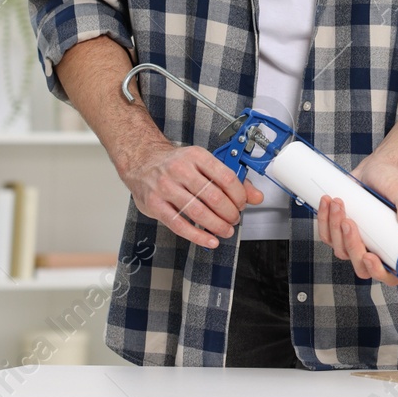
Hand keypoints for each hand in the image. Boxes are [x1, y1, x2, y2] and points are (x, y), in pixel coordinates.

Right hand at [120, 139, 263, 249]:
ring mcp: (166, 188)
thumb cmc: (175, 164)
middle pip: (214, 197)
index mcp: (196, 156)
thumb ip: (230, 179)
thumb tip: (256, 197)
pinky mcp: (155, 205)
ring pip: (198, 212)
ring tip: (225, 230)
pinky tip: (210, 240)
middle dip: (230, 213)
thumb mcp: (203, 163)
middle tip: (234, 219)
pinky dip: (198, 236)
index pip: (226, 178)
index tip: (242, 204)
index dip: (239, 195)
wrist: (142, 162)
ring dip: (217, 225)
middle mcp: (180, 170)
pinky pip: (179, 225)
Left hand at [317, 156, 397, 287]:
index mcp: (394, 249)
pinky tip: (327, 202)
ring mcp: (354, 242)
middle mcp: (374, 250)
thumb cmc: (392, 182)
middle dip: (351, 245)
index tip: (368, 255)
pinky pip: (327, 235)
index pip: (388, 275)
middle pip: (358, 265)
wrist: (377, 169)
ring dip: (334, 228)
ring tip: (338, 203)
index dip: (377, 272)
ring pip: (340, 249)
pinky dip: (324, 220)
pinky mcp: (339, 232)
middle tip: (349, 221)